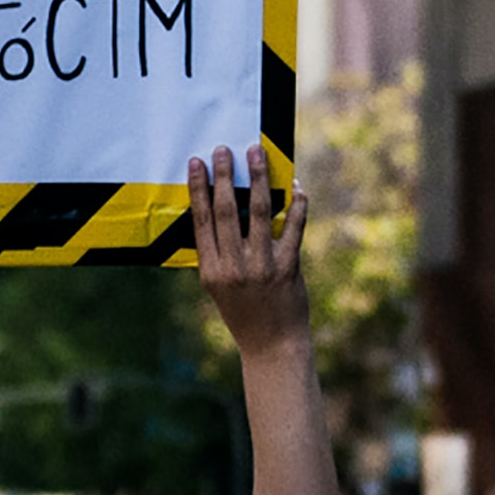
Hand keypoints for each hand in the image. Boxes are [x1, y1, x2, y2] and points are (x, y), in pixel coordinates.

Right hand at [189, 140, 308, 354]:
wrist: (272, 345)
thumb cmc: (243, 313)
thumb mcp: (218, 286)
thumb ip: (218, 253)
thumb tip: (222, 209)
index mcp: (211, 270)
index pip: (202, 220)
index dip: (199, 189)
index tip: (198, 162)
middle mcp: (234, 267)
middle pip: (226, 211)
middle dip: (224, 176)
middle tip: (224, 149)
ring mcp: (262, 267)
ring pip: (258, 212)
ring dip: (258, 178)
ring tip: (257, 153)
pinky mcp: (289, 268)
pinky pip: (293, 228)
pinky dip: (296, 205)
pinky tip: (296, 188)